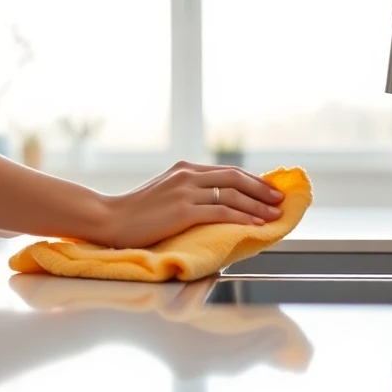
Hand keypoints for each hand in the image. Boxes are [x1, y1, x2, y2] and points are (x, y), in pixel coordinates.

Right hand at [92, 161, 284, 248]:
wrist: (110, 219)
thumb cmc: (136, 212)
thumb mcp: (166, 191)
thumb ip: (189, 190)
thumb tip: (217, 199)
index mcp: (185, 168)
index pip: (228, 171)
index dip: (253, 180)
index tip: (270, 189)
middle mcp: (187, 175)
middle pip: (235, 178)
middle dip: (262, 190)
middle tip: (280, 199)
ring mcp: (185, 192)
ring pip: (232, 195)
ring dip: (258, 206)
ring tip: (274, 214)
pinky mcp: (182, 210)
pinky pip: (221, 211)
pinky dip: (243, 217)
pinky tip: (255, 223)